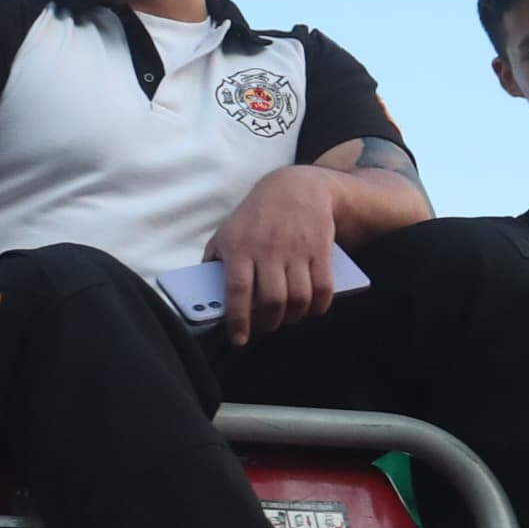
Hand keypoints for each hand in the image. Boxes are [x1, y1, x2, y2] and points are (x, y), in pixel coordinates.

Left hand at [209, 163, 342, 345]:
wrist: (295, 187)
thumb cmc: (254, 217)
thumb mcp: (226, 232)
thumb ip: (214, 262)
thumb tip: (204, 296)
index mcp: (240, 248)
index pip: (237, 290)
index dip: (238, 319)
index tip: (239, 340)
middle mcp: (268, 250)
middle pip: (272, 300)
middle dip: (269, 323)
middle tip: (266, 327)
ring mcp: (297, 250)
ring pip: (299, 298)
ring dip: (294, 317)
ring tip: (286, 319)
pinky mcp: (321, 249)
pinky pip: (324, 288)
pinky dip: (319, 306)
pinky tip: (311, 309)